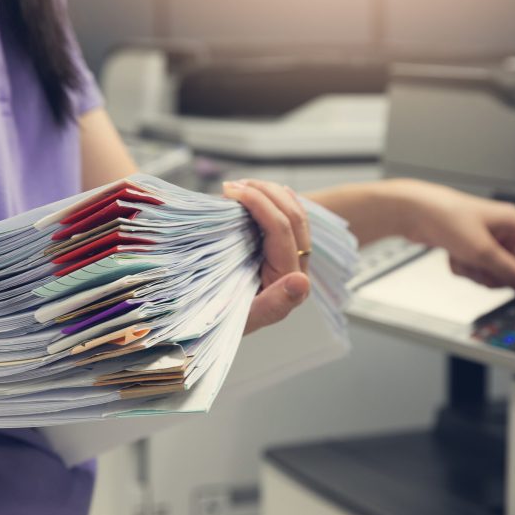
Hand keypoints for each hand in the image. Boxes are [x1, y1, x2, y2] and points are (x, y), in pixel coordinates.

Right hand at [222, 179, 311, 334]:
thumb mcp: (242, 320)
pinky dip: (272, 200)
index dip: (260, 204)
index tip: (231, 191)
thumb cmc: (223, 325)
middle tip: (231, 185)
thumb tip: (301, 282)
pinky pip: (286, 218)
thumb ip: (273, 305)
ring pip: (294, 212)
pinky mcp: (283, 253)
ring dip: (268, 192)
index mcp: (291, 283)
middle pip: (293, 216)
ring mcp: (292, 259)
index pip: (282, 230)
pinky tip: (254, 191)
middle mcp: (298, 270)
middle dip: (263, 192)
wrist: (213, 330)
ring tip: (239, 186)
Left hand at [401, 180, 514, 292]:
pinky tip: (451, 254)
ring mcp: (489, 241)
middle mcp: (506, 231)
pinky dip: (463, 268)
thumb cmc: (445, 217)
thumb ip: (506, 271)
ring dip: (476, 272)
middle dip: (495, 273)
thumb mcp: (479, 249)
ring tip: (459, 254)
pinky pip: (476, 272)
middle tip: (475, 260)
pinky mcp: (473, 249)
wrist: (413, 211)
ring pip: (495, 275)